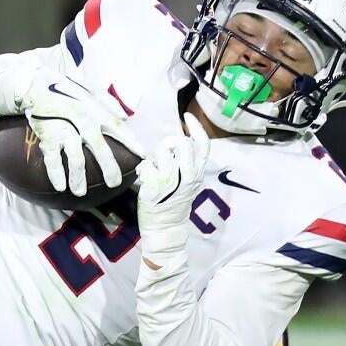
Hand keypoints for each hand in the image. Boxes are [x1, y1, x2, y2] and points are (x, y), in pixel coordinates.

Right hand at [20, 64, 137, 195]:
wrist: (35, 85)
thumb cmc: (66, 89)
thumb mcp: (90, 88)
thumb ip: (109, 101)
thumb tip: (125, 116)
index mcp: (95, 111)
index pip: (117, 128)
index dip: (131, 142)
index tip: (142, 156)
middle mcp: (82, 122)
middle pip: (100, 148)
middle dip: (109, 168)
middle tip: (114, 182)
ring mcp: (64, 131)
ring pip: (76, 159)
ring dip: (79, 178)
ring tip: (80, 193)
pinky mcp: (48, 137)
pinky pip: (53, 159)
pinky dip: (56, 174)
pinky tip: (60, 186)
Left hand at [135, 111, 212, 265]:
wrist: (165, 228)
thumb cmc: (174, 202)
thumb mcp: (188, 182)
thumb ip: (186, 163)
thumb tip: (178, 141)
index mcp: (197, 174)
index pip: (203, 145)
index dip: (196, 128)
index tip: (187, 116)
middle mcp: (186, 177)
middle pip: (182, 143)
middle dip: (169, 142)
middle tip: (164, 151)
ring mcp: (169, 183)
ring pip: (162, 152)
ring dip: (154, 156)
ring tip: (153, 167)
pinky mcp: (153, 190)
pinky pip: (146, 166)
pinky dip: (142, 168)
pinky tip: (144, 177)